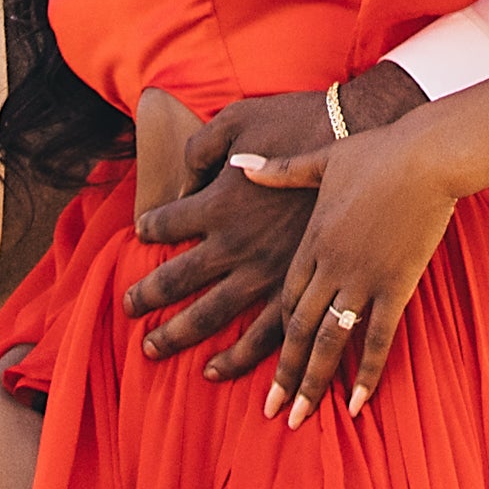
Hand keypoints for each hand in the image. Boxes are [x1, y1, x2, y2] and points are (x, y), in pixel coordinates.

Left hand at [124, 90, 322, 370]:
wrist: (361, 138)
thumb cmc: (299, 121)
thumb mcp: (238, 117)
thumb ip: (201, 149)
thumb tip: (183, 184)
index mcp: (219, 203)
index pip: (166, 223)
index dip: (150, 226)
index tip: (142, 231)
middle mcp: (236, 244)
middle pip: (176, 279)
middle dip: (146, 296)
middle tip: (128, 308)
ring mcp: (267, 271)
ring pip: (210, 317)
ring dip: (176, 336)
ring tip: (152, 348)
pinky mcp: (299, 287)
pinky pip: (262, 336)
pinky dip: (236, 359)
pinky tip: (216, 370)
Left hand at [235, 116, 461, 423]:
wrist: (427, 155)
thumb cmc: (377, 151)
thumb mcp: (321, 160)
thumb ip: (279, 171)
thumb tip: (238, 164)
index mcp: (311, 240)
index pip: (283, 298)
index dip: (268, 334)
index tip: (250, 361)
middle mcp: (330, 265)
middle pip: (297, 328)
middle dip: (283, 374)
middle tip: (270, 411)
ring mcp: (363, 278)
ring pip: (329, 340)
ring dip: (313, 381)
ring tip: (300, 417)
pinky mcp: (396, 284)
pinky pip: (378, 338)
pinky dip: (367, 373)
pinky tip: (357, 404)